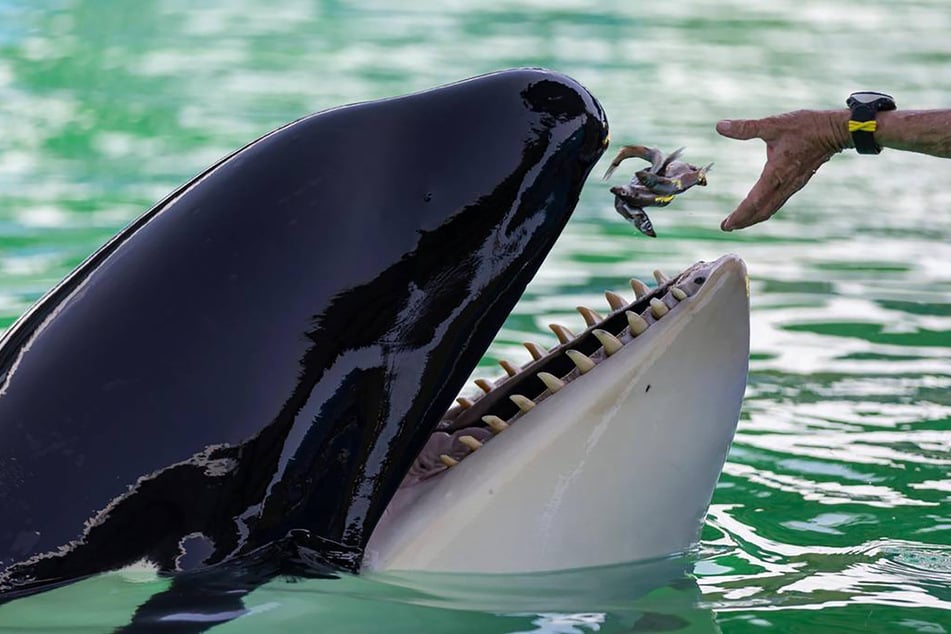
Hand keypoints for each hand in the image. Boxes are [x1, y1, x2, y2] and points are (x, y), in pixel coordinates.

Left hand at [716, 110, 849, 230]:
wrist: (835, 130)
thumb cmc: (806, 127)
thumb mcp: (773, 124)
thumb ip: (746, 128)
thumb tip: (720, 126)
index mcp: (776, 174)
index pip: (754, 202)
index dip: (739, 215)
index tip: (726, 225)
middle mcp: (785, 184)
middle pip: (761, 211)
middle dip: (743, 222)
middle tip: (727, 228)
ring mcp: (793, 185)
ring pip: (771, 208)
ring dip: (754, 217)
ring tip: (739, 222)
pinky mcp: (798, 182)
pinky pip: (778, 202)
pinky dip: (765, 209)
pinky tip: (760, 207)